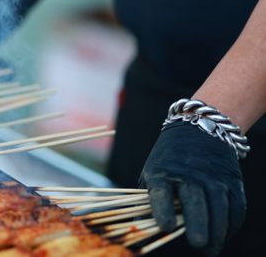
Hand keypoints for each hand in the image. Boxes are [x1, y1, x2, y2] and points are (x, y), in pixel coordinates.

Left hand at [140, 122, 245, 255]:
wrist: (198, 129)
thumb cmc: (168, 160)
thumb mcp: (152, 173)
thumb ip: (147, 202)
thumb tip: (138, 233)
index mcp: (162, 172)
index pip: (161, 192)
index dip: (163, 210)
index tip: (165, 227)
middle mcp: (189, 173)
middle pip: (195, 200)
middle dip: (197, 223)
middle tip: (198, 244)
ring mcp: (213, 176)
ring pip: (219, 206)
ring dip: (217, 231)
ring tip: (210, 250)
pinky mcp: (232, 179)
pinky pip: (236, 206)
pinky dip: (232, 224)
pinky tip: (224, 236)